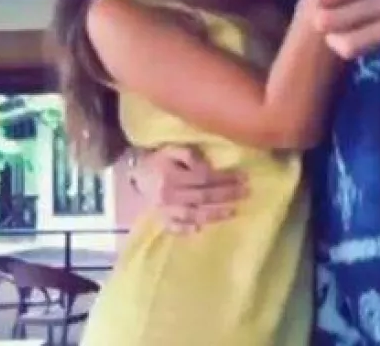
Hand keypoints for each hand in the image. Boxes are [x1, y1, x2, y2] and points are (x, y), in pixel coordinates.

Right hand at [129, 145, 246, 233]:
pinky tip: (200, 228)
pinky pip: (174, 227)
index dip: (225, 178)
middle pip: (203, 197)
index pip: (204, 178)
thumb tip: (207, 167)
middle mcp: (170, 195)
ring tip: (233, 212)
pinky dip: (186, 230)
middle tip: (246, 193)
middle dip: (227, 195)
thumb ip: (190, 156)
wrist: (134, 172)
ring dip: (214, 214)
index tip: (243, 177)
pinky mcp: (161, 218)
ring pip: (193, 214)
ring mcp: (165, 209)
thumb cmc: (158, 159)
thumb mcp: (172, 150)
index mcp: (172, 176)